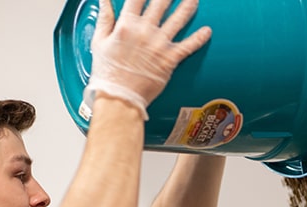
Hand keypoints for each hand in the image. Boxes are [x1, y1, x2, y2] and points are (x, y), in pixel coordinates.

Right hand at [84, 0, 211, 119]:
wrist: (120, 96)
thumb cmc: (108, 72)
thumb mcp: (100, 41)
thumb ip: (105, 17)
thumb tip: (104, 0)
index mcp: (126, 25)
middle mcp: (145, 31)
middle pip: (161, 2)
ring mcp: (159, 45)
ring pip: (178, 19)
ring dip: (188, 6)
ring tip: (194, 0)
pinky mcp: (169, 59)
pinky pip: (188, 46)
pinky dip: (199, 38)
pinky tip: (207, 31)